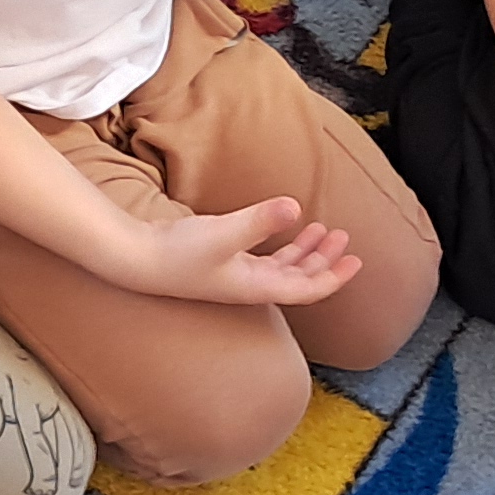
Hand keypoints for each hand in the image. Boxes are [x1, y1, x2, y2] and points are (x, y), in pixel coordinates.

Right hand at [140, 196, 361, 308]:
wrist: (136, 259)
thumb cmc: (177, 253)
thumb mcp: (222, 233)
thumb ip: (259, 220)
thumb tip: (295, 206)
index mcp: (257, 286)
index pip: (308, 289)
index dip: (334, 276)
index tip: (357, 261)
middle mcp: (250, 285)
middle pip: (299, 278)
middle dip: (324, 259)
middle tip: (344, 237)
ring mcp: (236, 275)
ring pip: (282, 267)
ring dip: (304, 251)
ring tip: (322, 229)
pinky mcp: (222, 262)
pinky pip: (264, 258)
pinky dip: (280, 245)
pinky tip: (282, 226)